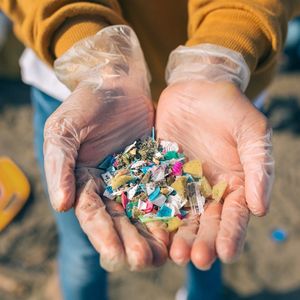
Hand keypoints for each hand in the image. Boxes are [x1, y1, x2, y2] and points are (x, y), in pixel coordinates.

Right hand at [43, 25, 168, 270]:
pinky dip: (169, 210)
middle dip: (131, 241)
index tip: (115, 254)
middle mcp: (109, 185)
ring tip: (165, 254)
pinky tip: (179, 226)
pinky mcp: (155, 168)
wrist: (116, 82)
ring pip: (143, 212)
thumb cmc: (86, 103)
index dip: (102, 235)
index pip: (92, 214)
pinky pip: (163, 192)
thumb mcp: (63, 130)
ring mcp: (134, 178)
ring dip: (152, 234)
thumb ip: (59, 166)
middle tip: (145, 261)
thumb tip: (61, 205)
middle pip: (120, 220)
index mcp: (84, 181)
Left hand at [156, 80, 273, 268]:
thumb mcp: (251, 132)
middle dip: (202, 242)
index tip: (226, 254)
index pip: (235, 215)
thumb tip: (262, 209)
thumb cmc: (229, 108)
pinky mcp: (161, 173)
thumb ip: (258, 168)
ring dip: (178, 235)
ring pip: (181, 216)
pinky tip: (150, 230)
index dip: (232, 235)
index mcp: (235, 184)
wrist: (197, 88)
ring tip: (173, 254)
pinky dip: (155, 213)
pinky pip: (157, 196)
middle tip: (194, 259)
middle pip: (206, 222)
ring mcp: (183, 183)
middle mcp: (208, 190)